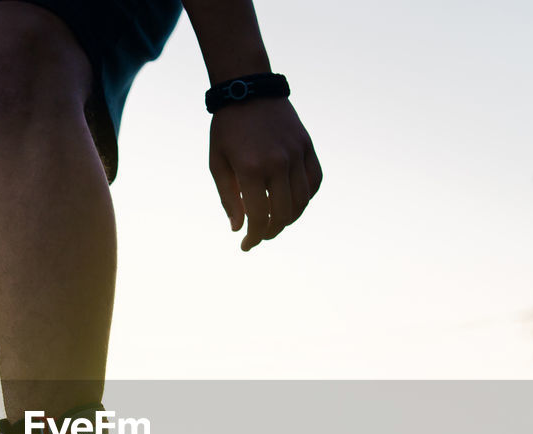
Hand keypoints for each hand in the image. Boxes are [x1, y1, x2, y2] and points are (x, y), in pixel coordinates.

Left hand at [208, 98, 321, 250]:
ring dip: (289, 218)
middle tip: (260, 234)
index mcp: (251, 168)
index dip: (254, 238)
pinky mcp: (307, 146)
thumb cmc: (227, 129)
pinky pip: (314, 181)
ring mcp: (296, 154)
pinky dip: (306, 197)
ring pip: (302, 201)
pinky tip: (292, 201)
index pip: (259, 217)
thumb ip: (229, 198)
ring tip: (275, 221)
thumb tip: (239, 228)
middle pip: (283, 214)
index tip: (246, 245)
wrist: (247, 88)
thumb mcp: (217, 163)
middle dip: (270, 231)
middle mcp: (277, 163)